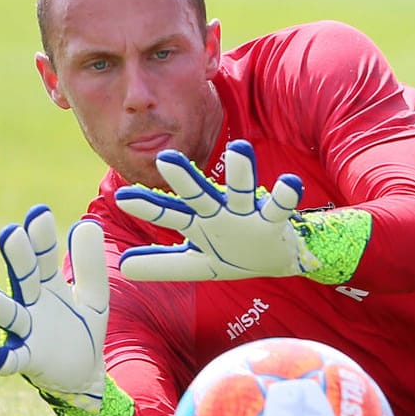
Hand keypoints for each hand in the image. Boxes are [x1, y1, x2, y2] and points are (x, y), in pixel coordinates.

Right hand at [0, 206, 109, 411]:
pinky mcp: (29, 360)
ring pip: (10, 315)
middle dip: (16, 257)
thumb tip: (87, 223)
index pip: (42, 255)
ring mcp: (27, 331)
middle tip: (10, 233)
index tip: (38, 212)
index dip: (40, 236)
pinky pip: (14, 359)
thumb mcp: (93, 295)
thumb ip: (89, 264)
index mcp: (47, 285)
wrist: (85, 373)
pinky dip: (4, 360)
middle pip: (23, 276)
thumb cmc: (82, 328)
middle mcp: (32, 304)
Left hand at [113, 141, 322, 281]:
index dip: (149, 207)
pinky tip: (290, 183)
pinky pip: (280, 207)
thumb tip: (123, 266)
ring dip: (241, 172)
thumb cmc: (233, 255)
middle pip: (200, 195)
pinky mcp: (274, 221)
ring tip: (241, 149)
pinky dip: (285, 196)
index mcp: (199, 223)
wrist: (275, 259)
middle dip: (185, 180)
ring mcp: (247, 213)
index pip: (169, 213)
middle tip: (166, 158)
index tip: (123, 198)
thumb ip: (163, 264)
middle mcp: (220, 213)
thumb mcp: (198, 264)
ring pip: (242, 191)